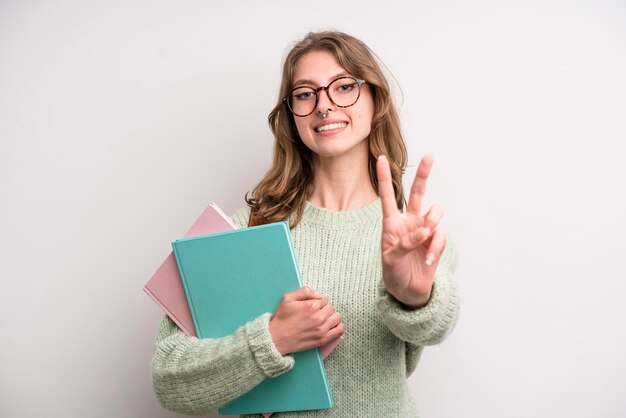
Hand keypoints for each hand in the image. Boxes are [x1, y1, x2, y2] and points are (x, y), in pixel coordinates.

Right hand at [269, 286, 343, 354]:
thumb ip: (304, 291)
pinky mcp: (322, 340)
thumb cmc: (281, 318)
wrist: (276, 338)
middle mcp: (318, 317)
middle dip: (324, 308)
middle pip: (331, 308)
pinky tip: (330, 326)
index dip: (318, 301)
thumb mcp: (287, 298)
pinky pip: (339, 331)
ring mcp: (322, 330)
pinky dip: (337, 327)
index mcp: (311, 306)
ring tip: (323, 319)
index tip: (311, 306)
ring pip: (337, 318)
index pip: (324, 299)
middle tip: (316, 313)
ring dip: (331, 317)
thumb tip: (316, 293)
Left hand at [376, 154, 446, 308]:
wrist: (408, 291)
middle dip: (424, 173)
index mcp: (392, 222)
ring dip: (433, 222)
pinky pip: (440, 236)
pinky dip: (435, 248)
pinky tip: (427, 260)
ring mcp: (425, 230)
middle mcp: (410, 221)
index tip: (379, 157)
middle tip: (429, 155)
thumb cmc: (393, 272)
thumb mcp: (392, 258)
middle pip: (417, 192)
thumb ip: (406, 242)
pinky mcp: (436, 241)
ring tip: (426, 236)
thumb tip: (425, 229)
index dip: (383, 177)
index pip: (388, 196)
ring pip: (435, 213)